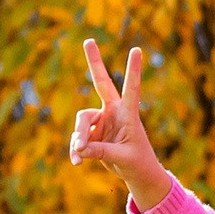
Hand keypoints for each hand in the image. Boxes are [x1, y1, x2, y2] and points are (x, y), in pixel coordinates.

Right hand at [70, 40, 171, 212]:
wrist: (135, 173)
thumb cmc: (137, 162)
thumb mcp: (122, 158)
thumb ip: (101, 152)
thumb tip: (80, 147)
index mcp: (128, 114)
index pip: (131, 88)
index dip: (132, 70)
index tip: (136, 50)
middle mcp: (113, 112)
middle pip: (101, 82)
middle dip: (94, 62)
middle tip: (88, 40)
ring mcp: (101, 121)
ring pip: (81, 122)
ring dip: (79, 138)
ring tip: (79, 156)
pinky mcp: (92, 133)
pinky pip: (78, 139)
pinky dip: (77, 150)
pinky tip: (77, 161)